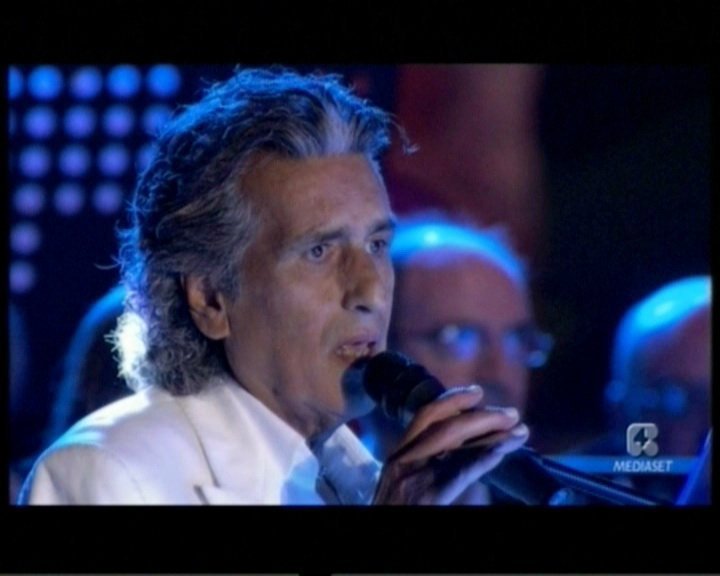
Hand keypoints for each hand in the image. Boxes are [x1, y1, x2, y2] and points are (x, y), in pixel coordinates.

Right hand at [372, 386, 528, 504]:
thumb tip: (455, 454)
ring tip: (519, 431)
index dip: (453, 400)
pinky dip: (483, 459)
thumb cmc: (391, 510)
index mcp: (397, 455)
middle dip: (481, 414)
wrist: (373, 535)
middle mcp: (404, 460)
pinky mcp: (427, 497)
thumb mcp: (397, 483)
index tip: (476, 392)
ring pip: (454, 442)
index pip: (425, 416)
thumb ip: (420, 465)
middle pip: (445, 424)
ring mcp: (414, 477)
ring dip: (491, 433)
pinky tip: (501, 451)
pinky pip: (459, 473)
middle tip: (511, 413)